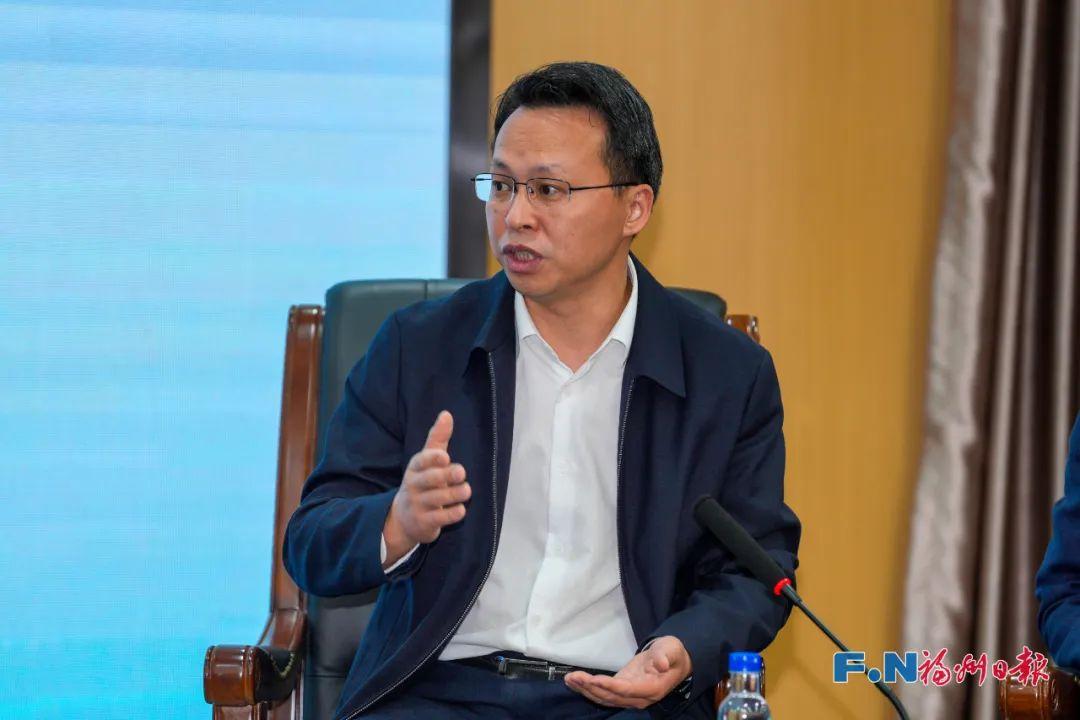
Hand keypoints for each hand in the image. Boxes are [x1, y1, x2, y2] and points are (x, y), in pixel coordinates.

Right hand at [383, 410, 469, 566]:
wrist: (404, 519)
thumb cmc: (422, 483)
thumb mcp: (426, 461)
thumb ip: (437, 438)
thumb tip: (446, 413)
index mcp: (415, 468)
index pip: (420, 461)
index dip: (432, 459)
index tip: (444, 456)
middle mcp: (414, 486)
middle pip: (428, 480)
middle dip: (445, 476)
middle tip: (462, 472)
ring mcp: (418, 505)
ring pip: (436, 499)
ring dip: (454, 494)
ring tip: (467, 490)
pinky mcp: (424, 523)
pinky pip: (439, 519)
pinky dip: (451, 514)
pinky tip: (461, 509)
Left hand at [564, 636, 691, 709]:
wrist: (673, 661)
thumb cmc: (672, 654)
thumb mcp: (671, 649)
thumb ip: (665, 656)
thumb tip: (662, 663)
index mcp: (652, 688)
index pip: (628, 690)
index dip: (610, 687)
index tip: (594, 679)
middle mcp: (639, 697)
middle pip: (612, 697)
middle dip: (591, 688)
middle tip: (574, 677)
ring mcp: (629, 696)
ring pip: (605, 698)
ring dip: (586, 690)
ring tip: (570, 679)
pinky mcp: (622, 690)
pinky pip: (603, 693)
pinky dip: (588, 689)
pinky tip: (575, 682)